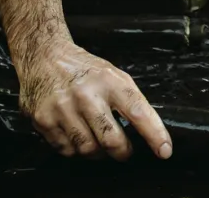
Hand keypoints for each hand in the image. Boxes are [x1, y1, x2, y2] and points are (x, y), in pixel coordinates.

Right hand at [17, 39, 171, 160]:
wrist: (44, 56)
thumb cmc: (84, 69)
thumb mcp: (113, 75)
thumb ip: (129, 100)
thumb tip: (148, 131)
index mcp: (110, 81)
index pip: (139, 112)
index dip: (154, 134)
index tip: (164, 150)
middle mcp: (87, 95)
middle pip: (112, 140)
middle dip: (123, 152)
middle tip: (125, 151)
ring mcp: (63, 108)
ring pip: (89, 150)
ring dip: (98, 152)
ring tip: (98, 140)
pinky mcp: (44, 120)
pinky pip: (67, 150)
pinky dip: (75, 149)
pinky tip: (77, 134)